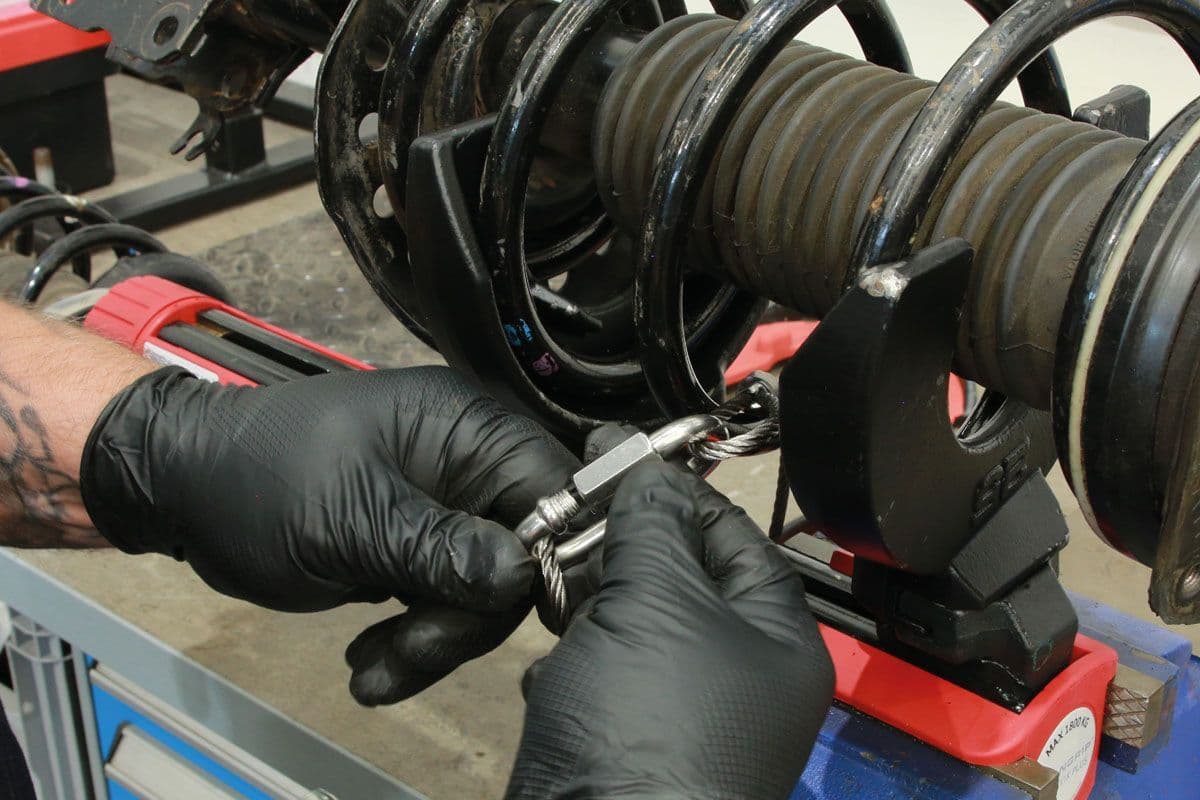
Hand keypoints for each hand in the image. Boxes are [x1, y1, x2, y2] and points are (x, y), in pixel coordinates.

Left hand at [81, 365, 577, 701]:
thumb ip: (442, 549)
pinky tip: (372, 656)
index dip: (555, 551)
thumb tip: (523, 574)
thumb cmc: (255, 481)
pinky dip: (416, 635)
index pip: (553, 486)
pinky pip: (446, 597)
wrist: (181, 488)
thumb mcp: (350, 521)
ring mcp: (443, 503)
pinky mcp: (420, 541)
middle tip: (411, 649)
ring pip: (483, 587)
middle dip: (468, 615)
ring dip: (435, 638)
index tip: (532, 613)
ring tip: (376, 665)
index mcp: (464, 427)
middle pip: (521, 550)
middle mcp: (466, 459)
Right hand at [505, 462, 833, 799]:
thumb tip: (650, 474)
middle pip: (682, 582)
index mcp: (775, 639)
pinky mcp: (635, 751)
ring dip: (593, 614)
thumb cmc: (649, 725)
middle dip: (624, 557)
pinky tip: (555, 680)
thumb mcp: (656, 603)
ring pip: (636, 633)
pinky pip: (608, 687)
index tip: (617, 461)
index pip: (732, 537)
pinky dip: (577, 673)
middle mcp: (742, 678)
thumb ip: (654, 527)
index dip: (674, 494)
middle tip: (573, 527)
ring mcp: (688, 719)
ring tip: (561, 605)